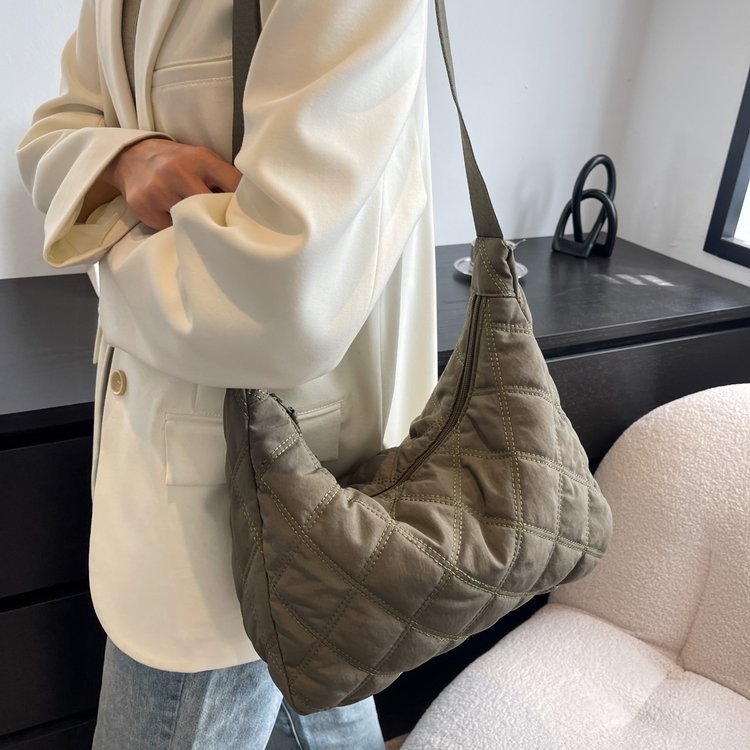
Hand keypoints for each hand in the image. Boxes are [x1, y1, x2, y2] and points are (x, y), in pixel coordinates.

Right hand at [101, 138, 241, 230]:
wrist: (133, 157)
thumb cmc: (179, 163)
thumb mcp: (204, 160)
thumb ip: (225, 178)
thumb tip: (251, 205)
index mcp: (201, 159)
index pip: (233, 186)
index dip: (243, 204)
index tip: (249, 217)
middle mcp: (178, 172)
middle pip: (210, 208)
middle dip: (219, 219)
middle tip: (224, 227)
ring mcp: (158, 191)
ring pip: (189, 222)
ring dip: (197, 226)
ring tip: (199, 223)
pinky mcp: (143, 207)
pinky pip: (169, 229)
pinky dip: (176, 229)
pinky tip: (175, 220)